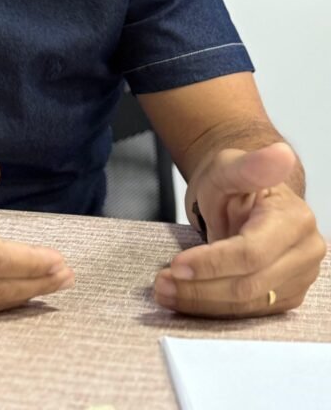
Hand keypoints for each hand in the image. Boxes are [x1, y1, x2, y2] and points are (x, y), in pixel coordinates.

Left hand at [154, 142, 326, 317]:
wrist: (244, 195)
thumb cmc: (235, 180)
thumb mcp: (230, 166)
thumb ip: (250, 166)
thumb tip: (279, 154)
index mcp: (294, 220)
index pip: (251, 253)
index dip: (212, 263)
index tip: (176, 266)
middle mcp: (304, 253)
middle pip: (248, 285)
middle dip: (200, 288)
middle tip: (161, 284)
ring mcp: (298, 278)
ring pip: (246, 305)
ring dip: (201, 302)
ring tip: (165, 291)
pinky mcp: (284, 296)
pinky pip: (247, 312)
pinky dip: (213, 307)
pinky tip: (185, 296)